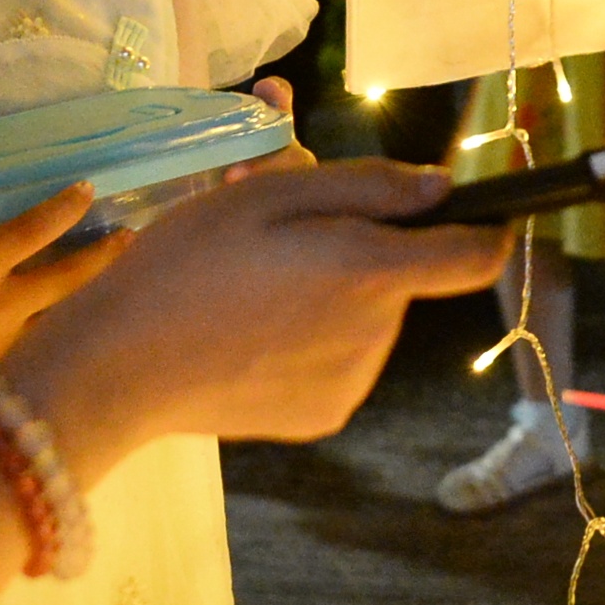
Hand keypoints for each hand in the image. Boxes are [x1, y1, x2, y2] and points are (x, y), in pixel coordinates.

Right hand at [0, 160, 128, 421]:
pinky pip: (48, 350)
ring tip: (128, 278)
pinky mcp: (2, 374)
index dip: (63, 209)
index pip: (29, 234)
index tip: (88, 188)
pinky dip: (73, 333)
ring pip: (64, 319)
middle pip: (66, 280)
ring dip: (94, 297)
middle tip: (131, 234)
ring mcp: (4, 347)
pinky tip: (95, 320)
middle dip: (103, 256)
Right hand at [10, 158, 509, 449]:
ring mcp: (353, 384)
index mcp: (371, 274)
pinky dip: (313, 336)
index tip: (470, 205)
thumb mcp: (268, 194)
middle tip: (282, 227)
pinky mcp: (323, 417)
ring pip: (368, 315)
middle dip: (358, 244)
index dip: (485, 222)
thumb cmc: (188, 262)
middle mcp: (378, 336)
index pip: (477, 254)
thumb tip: (444, 190)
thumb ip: (368, 188)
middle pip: (400, 275)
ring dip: (333, 290)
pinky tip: (252, 327)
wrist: (119, 367)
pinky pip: (341, 358)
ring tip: (256, 279)